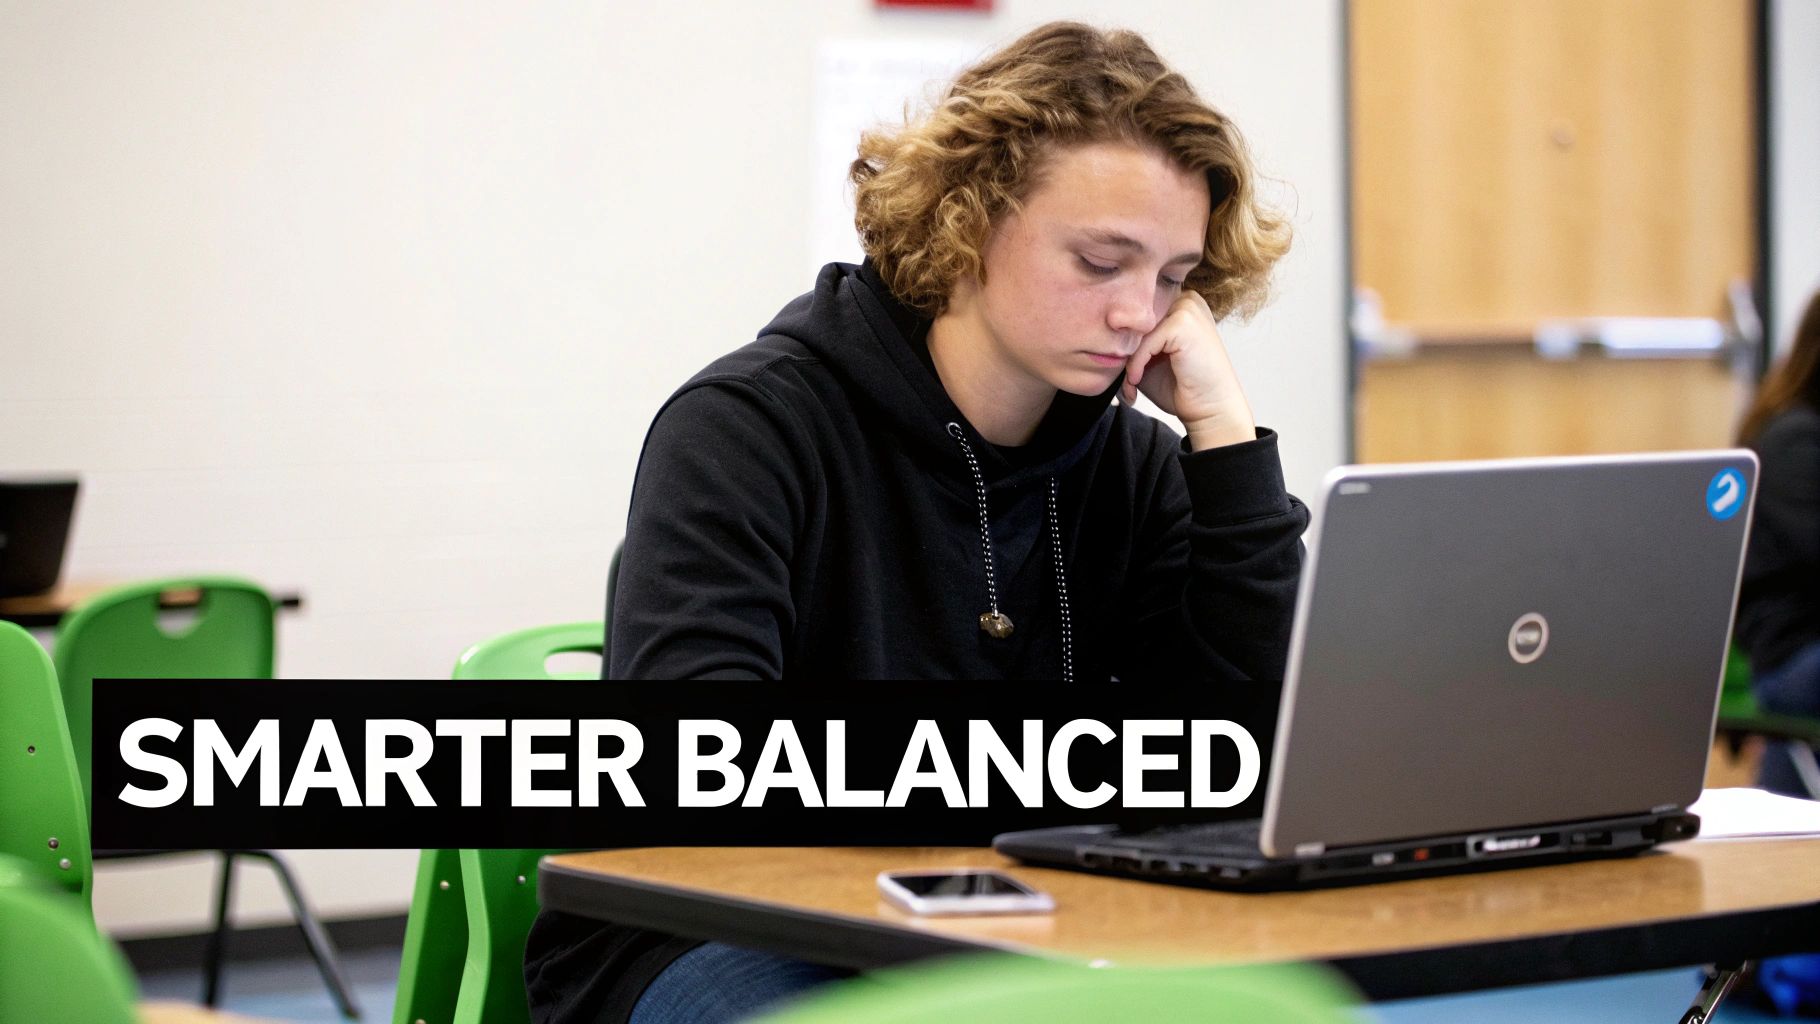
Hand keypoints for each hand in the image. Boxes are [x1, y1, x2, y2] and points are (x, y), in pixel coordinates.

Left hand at [1121, 290, 1257, 450]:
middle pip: (1136, 322)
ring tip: (1130, 384)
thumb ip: (1132, 342)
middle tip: (1125, 381)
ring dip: (1128, 360)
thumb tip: (1102, 332)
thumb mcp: (1149, 359)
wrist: (1210, 409)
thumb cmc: (1181, 386)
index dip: (1126, 343)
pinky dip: (1136, 364)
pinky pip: (1144, 342)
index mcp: (1180, 304)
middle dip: (1125, 352)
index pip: (1138, 316)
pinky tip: (1136, 381)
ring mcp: (1188, 309)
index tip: (1123, 372)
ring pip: (1138, 332)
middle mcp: (1186, 300)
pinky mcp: (1184, 323)